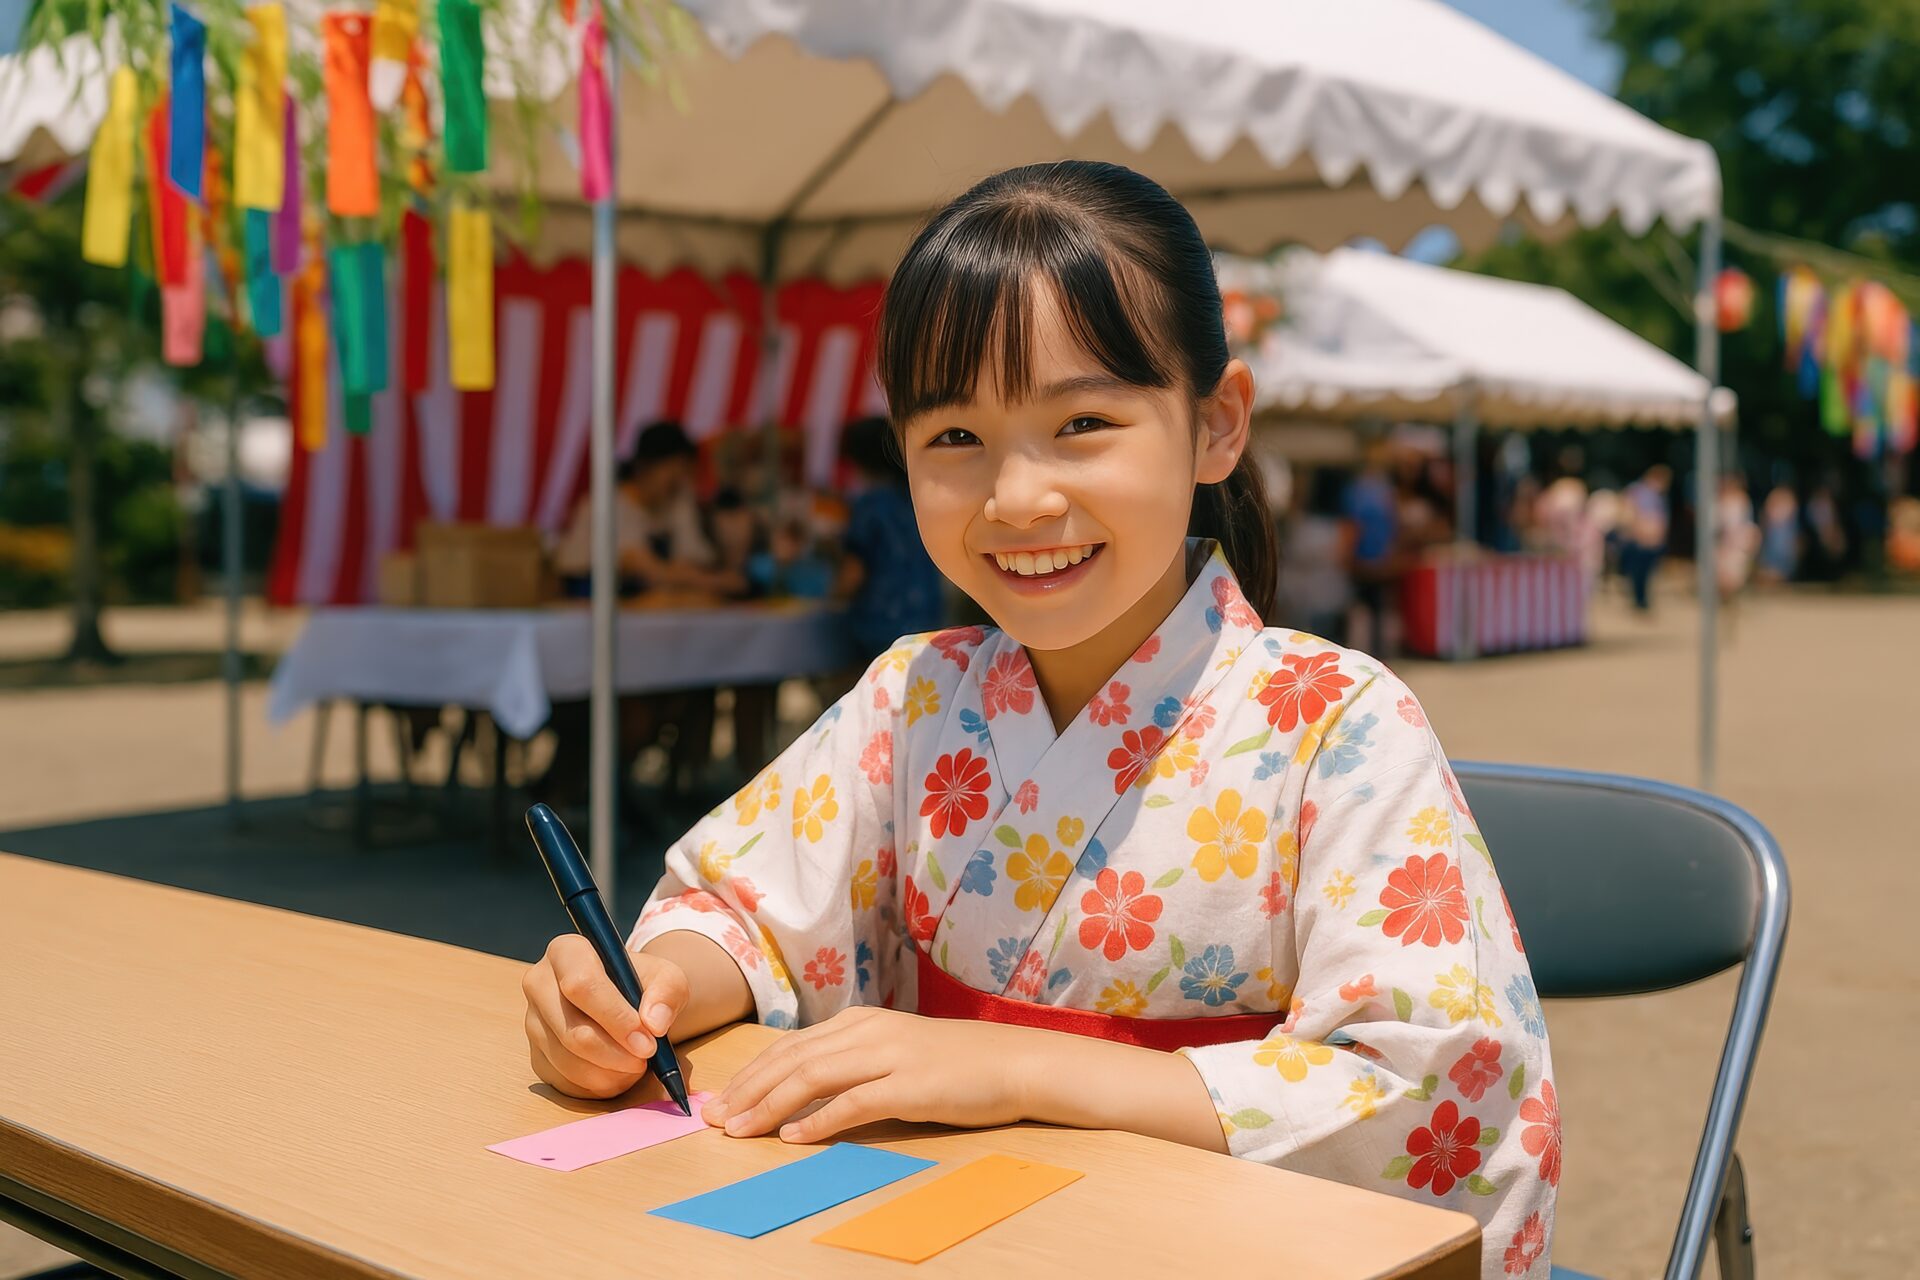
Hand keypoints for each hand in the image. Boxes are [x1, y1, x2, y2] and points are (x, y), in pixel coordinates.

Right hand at [522, 935, 689, 1098]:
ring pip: (568, 1062)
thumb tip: (654, 1023)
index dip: (615, 1017)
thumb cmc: (642, 985)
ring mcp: (533, 1023)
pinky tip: (619, 1073)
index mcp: (567, 952)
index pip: (582, 985)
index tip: (646, 1041)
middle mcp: (540, 984)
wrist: (626, 1002)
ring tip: (637, 1065)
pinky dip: (599, 1085)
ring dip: (610, 1073)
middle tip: (647, 1058)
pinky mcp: (537, 1056)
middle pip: (573, 1031)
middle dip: (616, 1053)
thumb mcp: (666, 977)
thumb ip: (667, 993)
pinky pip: (565, 1082)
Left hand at [702, 1007, 1028, 1142]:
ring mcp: (888, 1056)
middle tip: (715, 1119)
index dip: (749, 1074)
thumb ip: (851, 1063)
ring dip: (769, 1105)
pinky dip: (818, 1121)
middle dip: (747, 1090)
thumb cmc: (954, 1063)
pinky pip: (853, 1103)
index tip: (720, 1101)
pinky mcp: (909, 1086)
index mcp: (859, 1021)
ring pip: (812, 1076)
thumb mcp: (894, 1051)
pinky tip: (794, 1137)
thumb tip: (801, 1092)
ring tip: (740, 1130)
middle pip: (791, 1059)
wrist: (1013, 1061)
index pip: (789, 1046)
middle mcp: (867, 1031)